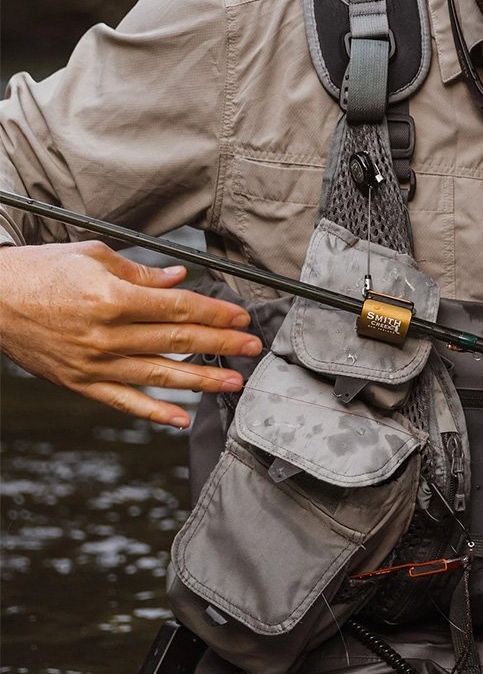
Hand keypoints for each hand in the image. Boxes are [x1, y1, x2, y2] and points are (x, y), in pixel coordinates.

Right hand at [0, 241, 261, 427]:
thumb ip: (140, 271)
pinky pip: (124, 402)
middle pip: (178, 340)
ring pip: (160, 375)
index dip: (216, 313)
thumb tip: (179, 279)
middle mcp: (107, 334)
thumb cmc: (39, 272)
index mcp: (114, 298)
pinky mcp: (80, 382)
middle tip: (252, 348)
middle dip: (221, 344)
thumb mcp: (92, 256)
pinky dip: (154, 412)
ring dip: (202, 380)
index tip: (241, 317)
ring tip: (233, 382)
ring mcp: (94, 363)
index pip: (180, 308)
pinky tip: (181, 418)